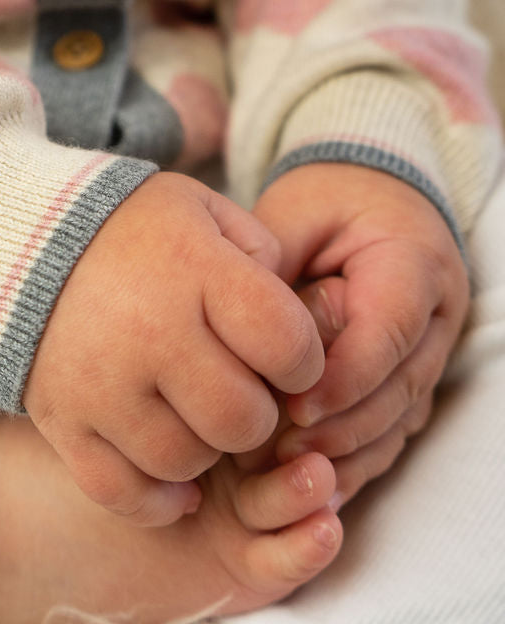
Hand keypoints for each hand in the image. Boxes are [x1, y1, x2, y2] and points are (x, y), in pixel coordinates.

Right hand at [22, 172, 324, 526]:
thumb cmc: (124, 225)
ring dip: (205, 449)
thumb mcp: (199, 208)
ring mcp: (101, 383)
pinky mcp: (62, 419)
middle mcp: (150, 332)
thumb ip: (260, 252)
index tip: (281, 354)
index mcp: (194, 271)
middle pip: (242, 419)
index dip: (301, 360)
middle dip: (255, 413)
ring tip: (193, 415)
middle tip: (235, 388)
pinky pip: (121, 490)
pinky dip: (155, 498)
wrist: (17, 238)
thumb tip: (294, 320)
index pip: (288, 344)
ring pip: (186, 461)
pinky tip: (171, 478)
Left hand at [253, 163, 468, 504]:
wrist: (368, 198)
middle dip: (341, 425)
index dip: (347, 374)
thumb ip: (275, 267)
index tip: (295, 405)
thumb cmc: (325, 202)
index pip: (391, 330)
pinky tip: (312, 481)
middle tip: (279, 451)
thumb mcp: (295, 215)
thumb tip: (244, 332)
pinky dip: (353, 457)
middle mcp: (435, 316)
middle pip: (398, 386)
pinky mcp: (408, 379)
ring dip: (345, 450)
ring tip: (285, 471)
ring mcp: (428, 353)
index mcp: (415, 262)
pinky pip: (391, 429)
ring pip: (398, 418)